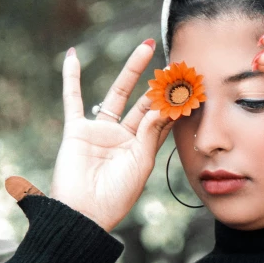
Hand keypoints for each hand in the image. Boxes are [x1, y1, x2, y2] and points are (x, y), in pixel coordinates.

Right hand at [50, 41, 173, 232]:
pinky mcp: (77, 131)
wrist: (85, 214)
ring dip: (131, 71)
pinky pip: (72, 100)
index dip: (176, 103)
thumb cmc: (116, 196)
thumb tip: (161, 105)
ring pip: (118, 94)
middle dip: (160, 85)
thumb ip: (150, 133)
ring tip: (147, 48)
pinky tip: (73, 56)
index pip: (162, 119)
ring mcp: (100, 132)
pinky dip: (70, 78)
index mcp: (142, 149)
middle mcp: (123, 137)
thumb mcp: (141, 164)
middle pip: (144, 103)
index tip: (192, 85)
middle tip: (176, 64)